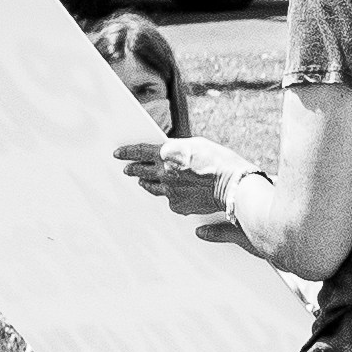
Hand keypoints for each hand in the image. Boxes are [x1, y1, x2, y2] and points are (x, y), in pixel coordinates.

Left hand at [118, 133, 241, 220]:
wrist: (233, 186)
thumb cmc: (219, 161)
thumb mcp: (196, 145)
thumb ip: (177, 149)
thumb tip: (168, 153)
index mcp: (167, 153)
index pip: (139, 151)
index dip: (126, 152)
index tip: (118, 153)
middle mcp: (164, 172)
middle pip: (140, 170)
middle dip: (132, 169)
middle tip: (127, 169)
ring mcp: (169, 191)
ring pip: (151, 187)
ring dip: (146, 182)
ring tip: (143, 181)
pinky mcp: (177, 206)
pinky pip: (168, 199)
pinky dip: (169, 196)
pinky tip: (173, 194)